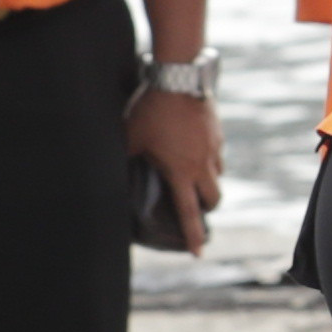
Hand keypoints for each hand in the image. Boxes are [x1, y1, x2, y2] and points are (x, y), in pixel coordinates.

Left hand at [125, 83, 222, 251]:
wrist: (179, 78)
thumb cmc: (151, 110)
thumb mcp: (130, 137)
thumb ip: (127, 157)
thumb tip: (113, 171)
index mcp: (181, 172)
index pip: (189, 212)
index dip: (193, 235)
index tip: (198, 253)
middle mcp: (202, 164)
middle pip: (214, 198)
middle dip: (207, 208)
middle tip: (196, 208)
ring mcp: (214, 147)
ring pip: (218, 174)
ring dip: (208, 181)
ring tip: (192, 174)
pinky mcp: (218, 132)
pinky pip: (217, 153)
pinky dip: (209, 158)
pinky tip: (196, 147)